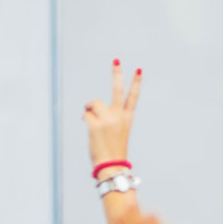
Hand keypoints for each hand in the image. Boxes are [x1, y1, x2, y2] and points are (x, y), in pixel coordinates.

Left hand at [82, 59, 140, 173]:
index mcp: (128, 118)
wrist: (111, 164)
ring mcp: (108, 119)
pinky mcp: (96, 124)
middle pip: (117, 90)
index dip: (136, 83)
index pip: (133, 97)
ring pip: (94, 103)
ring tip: (90, 118)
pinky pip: (85, 115)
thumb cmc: (112, 151)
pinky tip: (89, 128)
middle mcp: (119, 116)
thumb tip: (88, 111)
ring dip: (89, 108)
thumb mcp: (115, 132)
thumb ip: (108, 119)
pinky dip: (84, 119)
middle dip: (117, 73)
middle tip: (116, 59)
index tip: (138, 69)